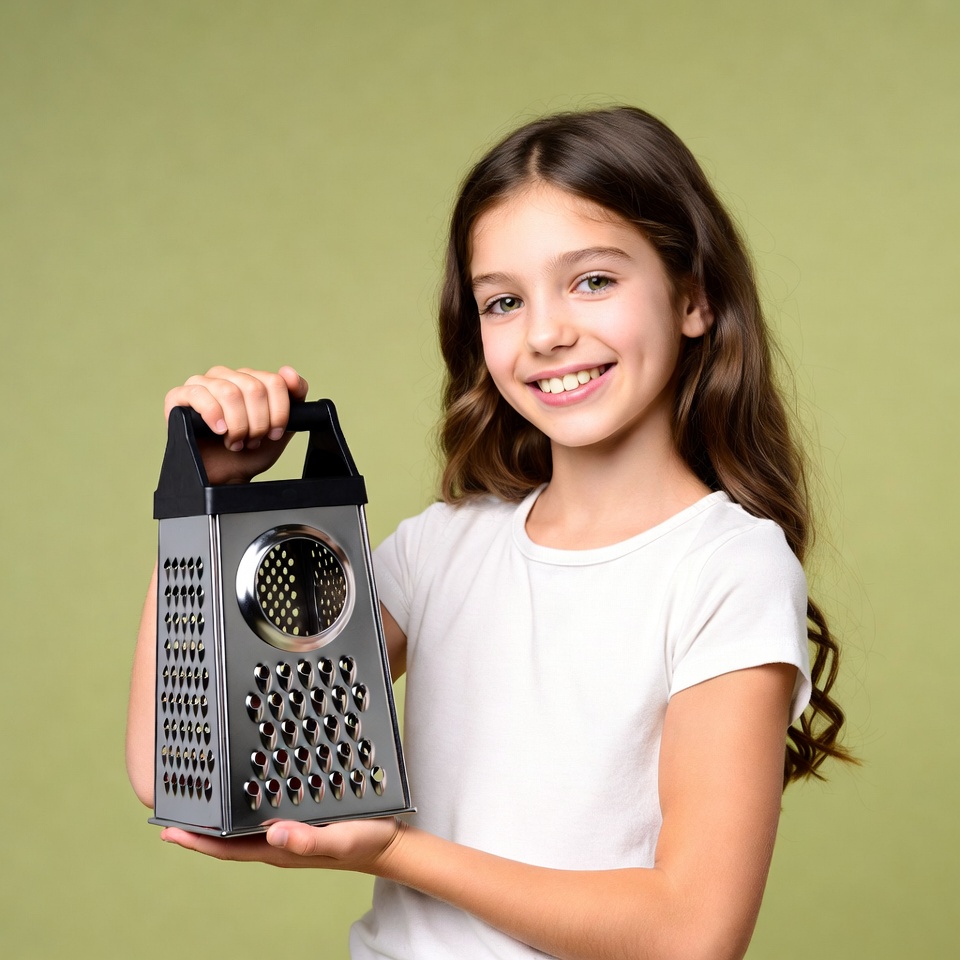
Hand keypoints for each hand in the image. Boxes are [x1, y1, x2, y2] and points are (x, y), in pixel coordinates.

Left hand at [160, 816, 404, 872]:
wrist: (390, 843)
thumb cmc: (365, 843)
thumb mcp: (340, 840)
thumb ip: (308, 839)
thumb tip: (271, 833)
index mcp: (279, 848)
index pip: (227, 848)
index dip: (197, 841)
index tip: (167, 831)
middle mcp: (278, 839)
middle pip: (228, 836)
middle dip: (200, 825)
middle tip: (174, 806)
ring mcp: (288, 830)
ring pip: (243, 823)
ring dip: (220, 813)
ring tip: (200, 793)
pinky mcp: (301, 817)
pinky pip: (264, 811)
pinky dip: (247, 801)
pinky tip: (246, 785)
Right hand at [163, 365, 308, 484]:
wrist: (225, 476)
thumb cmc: (250, 451)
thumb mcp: (282, 427)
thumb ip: (295, 398)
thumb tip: (288, 371)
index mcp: (250, 379)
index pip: (274, 381)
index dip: (279, 413)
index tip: (275, 433)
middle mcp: (226, 377)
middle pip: (254, 388)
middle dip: (258, 423)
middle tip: (252, 440)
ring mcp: (202, 384)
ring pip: (229, 392)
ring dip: (237, 425)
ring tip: (234, 441)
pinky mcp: (178, 397)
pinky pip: (198, 394)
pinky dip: (213, 414)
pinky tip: (219, 430)